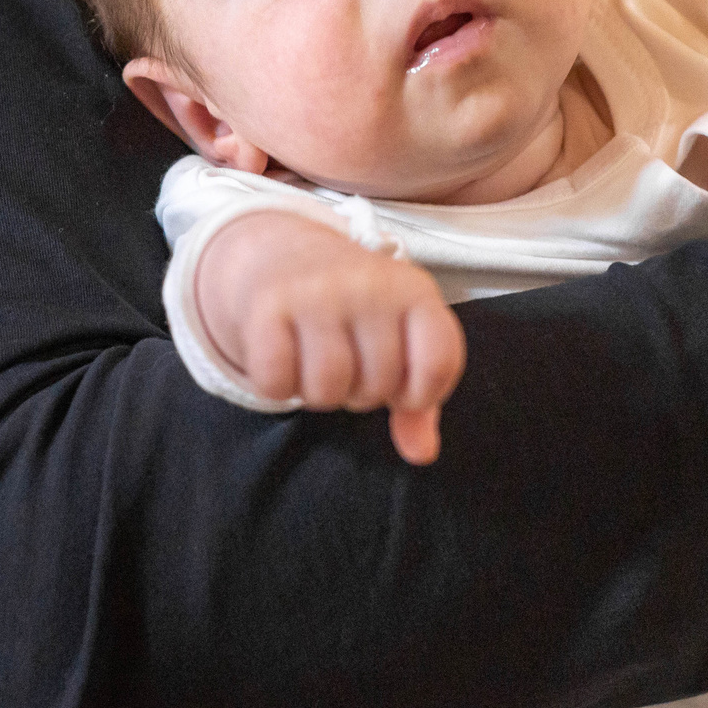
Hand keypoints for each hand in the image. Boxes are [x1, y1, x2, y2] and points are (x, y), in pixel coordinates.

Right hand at [195, 211, 466, 463]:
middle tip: (348, 364)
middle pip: (377, 386)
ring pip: (327, 389)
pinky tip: (286, 360)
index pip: (438, 363)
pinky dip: (277, 386)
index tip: (399, 383)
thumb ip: (419, 398)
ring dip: (319, 394)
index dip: (419, 394)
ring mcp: (317, 292)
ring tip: (318, 364)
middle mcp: (369, 284)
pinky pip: (276, 382)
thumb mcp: (400, 338)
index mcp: (414, 290)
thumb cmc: (354, 310)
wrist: (284, 254)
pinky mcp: (268, 305)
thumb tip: (421, 453)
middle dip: (361, 393)